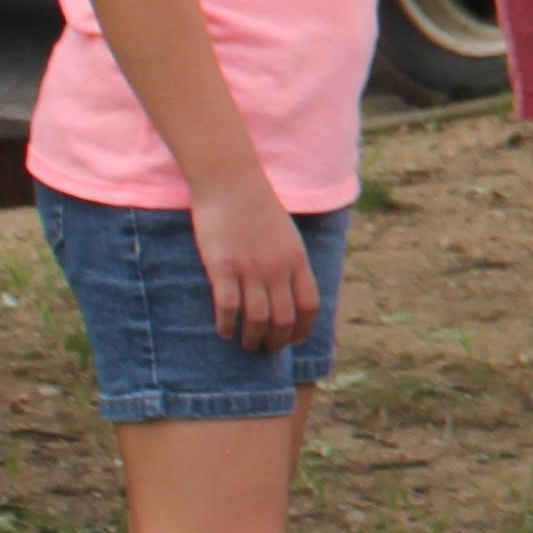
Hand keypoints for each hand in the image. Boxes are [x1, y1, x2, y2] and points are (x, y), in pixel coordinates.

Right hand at [191, 182, 316, 351]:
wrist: (231, 183)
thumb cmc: (257, 208)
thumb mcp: (286, 235)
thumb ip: (289, 261)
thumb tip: (290, 289)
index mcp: (296, 260)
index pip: (309, 305)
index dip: (303, 328)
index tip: (293, 340)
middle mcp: (277, 268)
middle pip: (284, 318)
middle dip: (277, 341)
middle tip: (267, 350)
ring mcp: (250, 269)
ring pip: (257, 319)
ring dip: (253, 339)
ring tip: (247, 344)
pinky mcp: (223, 267)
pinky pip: (227, 307)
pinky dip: (227, 324)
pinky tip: (224, 330)